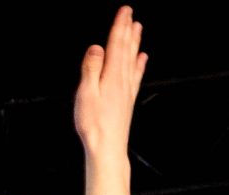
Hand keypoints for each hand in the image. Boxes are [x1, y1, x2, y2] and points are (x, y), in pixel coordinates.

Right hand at [74, 8, 146, 194]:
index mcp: (111, 76)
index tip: (124, 12)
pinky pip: (135, 76)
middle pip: (126, 49)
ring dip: (135, 42)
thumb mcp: (86, 94)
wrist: (107, 147)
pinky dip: (139, 64)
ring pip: (132, 59)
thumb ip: (91, 69)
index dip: (120, 27)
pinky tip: (142, 59)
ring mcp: (126, 89)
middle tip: (131, 14)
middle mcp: (122, 80)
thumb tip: (96, 48)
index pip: (116, 45)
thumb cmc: (94, 124)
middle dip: (128, 30)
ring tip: (138, 29)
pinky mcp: (127, 99)